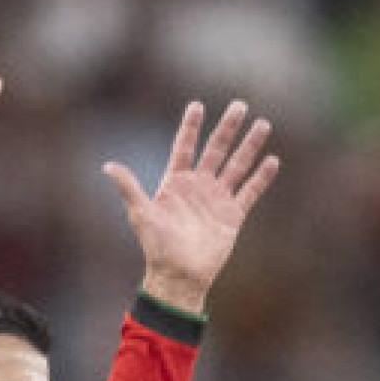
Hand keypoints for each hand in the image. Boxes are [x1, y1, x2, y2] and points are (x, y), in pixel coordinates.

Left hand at [102, 101, 279, 313]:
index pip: (185, 147)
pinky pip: (249, 192)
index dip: (191, 127)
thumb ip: (129, 188)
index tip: (197, 106)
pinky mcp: (232, 215)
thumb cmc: (157, 246)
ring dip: (249, 146)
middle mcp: (198, 186)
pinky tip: (272, 161)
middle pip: (216, 149)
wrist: (179, 275)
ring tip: (262, 125)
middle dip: (227, 128)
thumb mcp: (141, 214)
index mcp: (176, 182)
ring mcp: (217, 199)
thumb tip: (107, 166)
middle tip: (239, 105)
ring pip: (236, 165)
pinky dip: (260, 178)